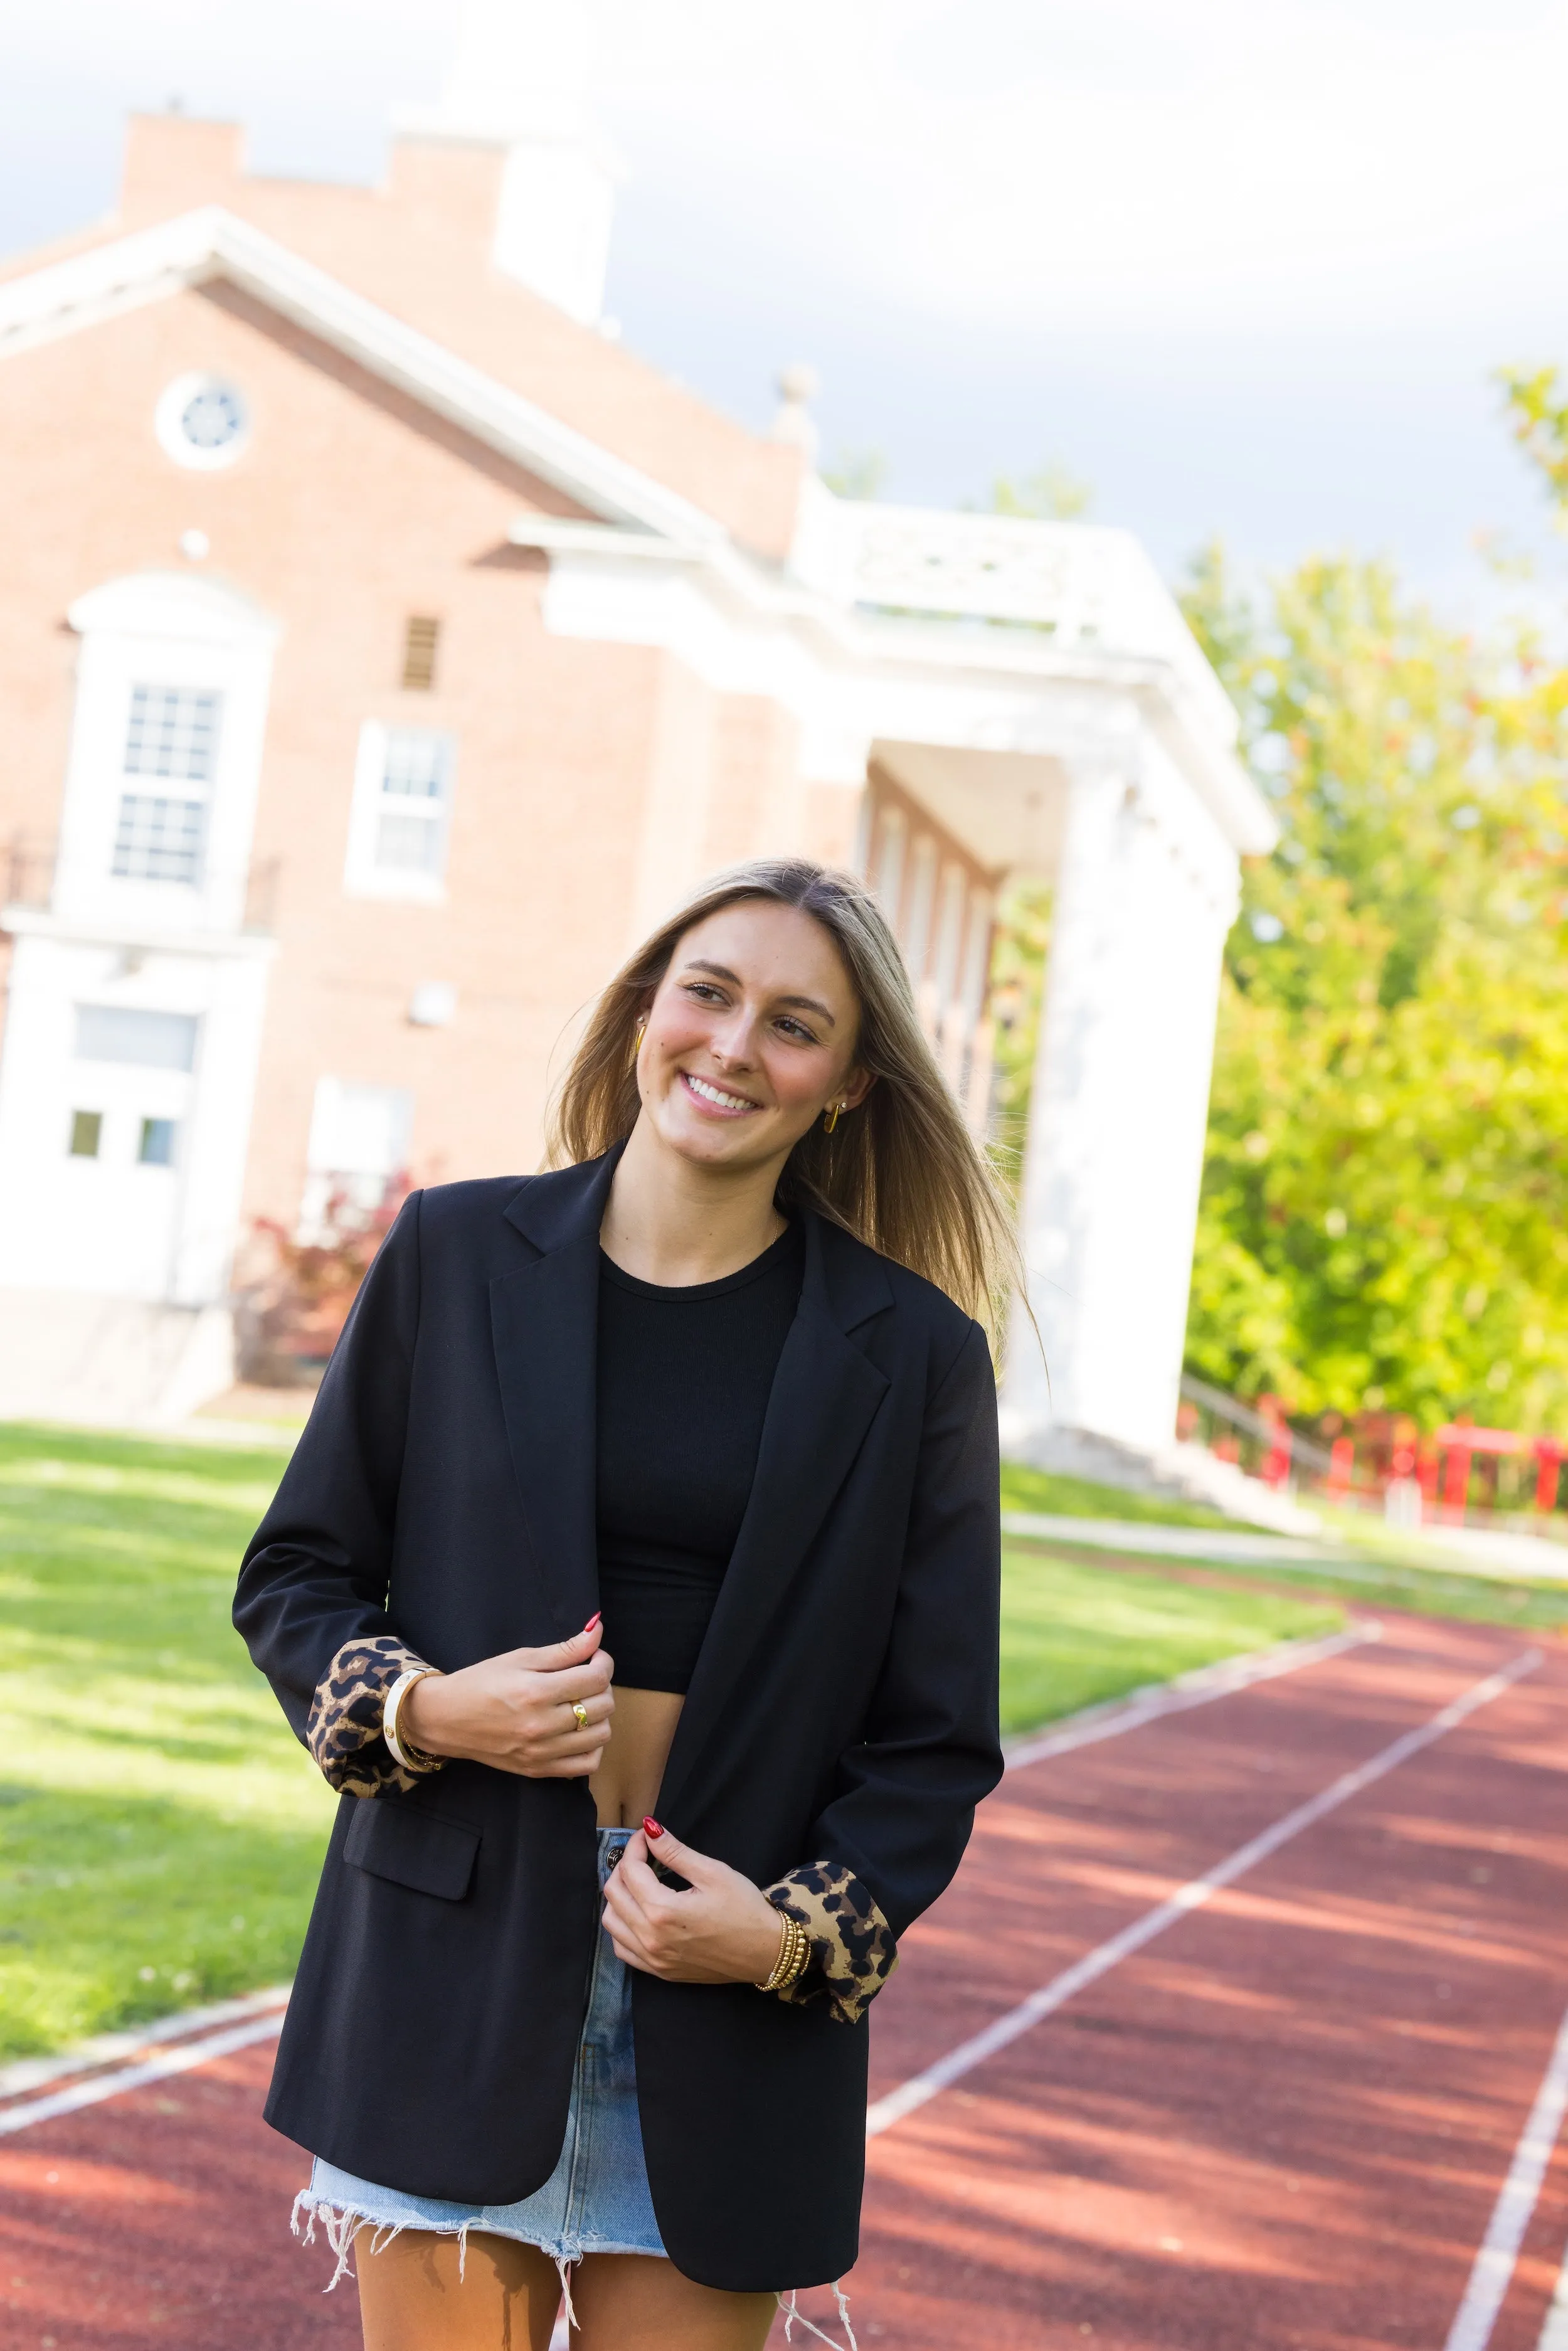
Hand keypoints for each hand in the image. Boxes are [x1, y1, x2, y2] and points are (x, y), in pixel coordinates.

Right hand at [401, 1618, 613, 1778]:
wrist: (446, 1719)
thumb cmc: (480, 1682)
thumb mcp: (519, 1657)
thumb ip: (563, 1649)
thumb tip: (598, 1632)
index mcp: (536, 1692)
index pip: (595, 1678)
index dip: (603, 1662)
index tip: (595, 1657)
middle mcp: (541, 1725)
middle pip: (603, 1706)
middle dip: (603, 1685)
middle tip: (587, 1677)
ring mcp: (541, 1752)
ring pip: (601, 1735)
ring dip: (601, 1715)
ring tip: (584, 1702)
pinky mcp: (539, 1770)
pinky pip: (587, 1765)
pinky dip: (593, 1747)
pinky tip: (580, 1731)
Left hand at [602, 1821, 786, 1985]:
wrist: (766, 1952)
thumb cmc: (745, 1909)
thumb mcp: (713, 1872)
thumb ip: (675, 1851)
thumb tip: (649, 1828)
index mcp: (663, 1911)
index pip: (630, 1870)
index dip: (636, 1846)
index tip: (648, 1836)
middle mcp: (651, 1938)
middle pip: (613, 1894)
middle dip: (624, 1867)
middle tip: (644, 1856)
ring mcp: (653, 1960)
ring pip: (611, 1923)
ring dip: (618, 1897)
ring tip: (639, 1883)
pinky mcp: (659, 1972)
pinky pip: (622, 1949)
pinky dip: (622, 1928)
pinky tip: (639, 1915)